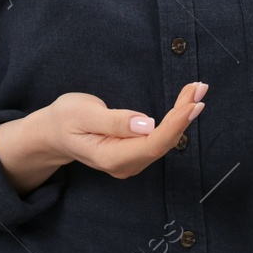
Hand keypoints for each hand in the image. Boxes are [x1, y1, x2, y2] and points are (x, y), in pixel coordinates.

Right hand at [51, 82, 205, 179]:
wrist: (53, 133)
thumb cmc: (65, 119)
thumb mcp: (83, 114)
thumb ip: (114, 121)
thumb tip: (146, 124)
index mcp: (111, 158)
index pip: (153, 144)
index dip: (175, 124)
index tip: (193, 103)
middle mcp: (125, 166)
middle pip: (163, 142)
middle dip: (184, 114)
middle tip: (199, 87)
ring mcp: (130, 163)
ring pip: (164, 141)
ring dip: (182, 116)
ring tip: (195, 90)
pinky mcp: (134, 155)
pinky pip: (159, 139)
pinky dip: (173, 121)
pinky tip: (184, 105)